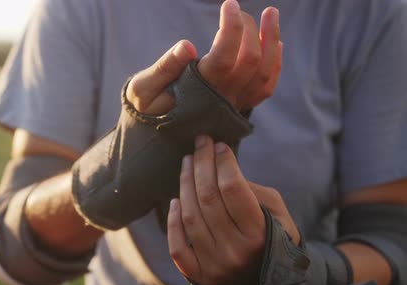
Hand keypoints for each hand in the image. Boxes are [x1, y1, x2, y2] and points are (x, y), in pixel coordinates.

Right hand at [127, 0, 281, 115]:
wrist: (155, 136)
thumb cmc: (147, 108)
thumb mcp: (143, 89)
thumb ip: (163, 68)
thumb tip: (187, 46)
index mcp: (198, 92)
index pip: (224, 57)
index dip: (232, 28)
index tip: (229, 4)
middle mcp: (221, 100)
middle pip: (250, 61)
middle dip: (251, 28)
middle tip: (237, 9)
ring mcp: (233, 105)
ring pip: (264, 74)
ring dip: (272, 41)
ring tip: (271, 14)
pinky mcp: (238, 106)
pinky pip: (265, 87)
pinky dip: (275, 64)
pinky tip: (276, 44)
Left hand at [167, 135, 299, 284]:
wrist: (270, 284)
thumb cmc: (274, 238)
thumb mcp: (276, 212)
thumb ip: (252, 191)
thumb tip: (221, 167)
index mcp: (259, 234)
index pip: (233, 189)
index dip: (223, 162)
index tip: (219, 145)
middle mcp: (235, 251)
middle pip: (208, 198)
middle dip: (202, 165)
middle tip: (199, 143)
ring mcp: (214, 266)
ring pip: (191, 216)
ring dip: (185, 184)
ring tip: (188, 163)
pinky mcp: (198, 276)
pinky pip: (177, 246)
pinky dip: (173, 221)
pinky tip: (175, 200)